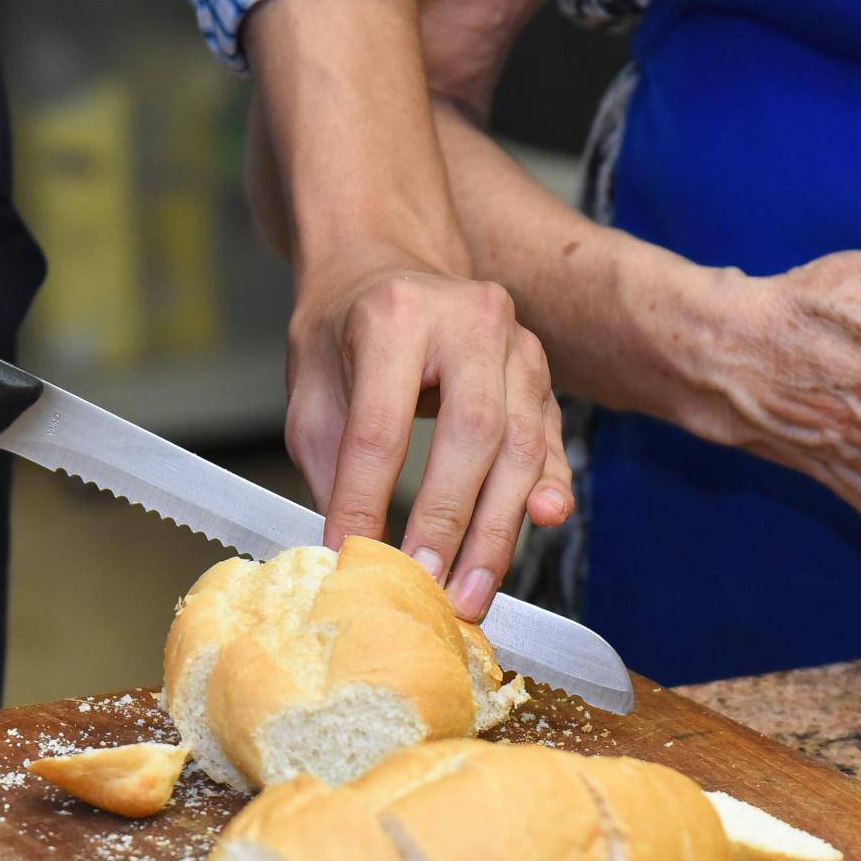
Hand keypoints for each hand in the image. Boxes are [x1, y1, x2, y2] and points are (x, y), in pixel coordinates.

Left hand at [285, 254, 572, 618]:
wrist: (385, 266)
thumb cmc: (343, 333)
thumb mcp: (311, 389)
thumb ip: (330, 465)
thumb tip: (349, 552)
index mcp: (395, 316)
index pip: (381, 428)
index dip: (366, 502)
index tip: (353, 561)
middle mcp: (468, 318)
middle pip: (474, 435)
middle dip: (451, 524)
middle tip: (431, 589)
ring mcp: (517, 341)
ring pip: (521, 445)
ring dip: (498, 530)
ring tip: (471, 593)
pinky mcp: (541, 368)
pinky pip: (549, 441)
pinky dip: (544, 491)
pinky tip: (544, 523)